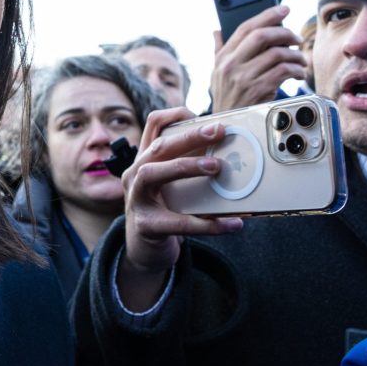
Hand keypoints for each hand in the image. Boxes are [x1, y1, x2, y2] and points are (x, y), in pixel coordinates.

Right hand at [116, 108, 243, 310]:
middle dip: (189, 136)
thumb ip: (189, 169)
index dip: (175, 114)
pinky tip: (231, 223)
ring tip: (217, 168)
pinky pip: (178, 222)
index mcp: (144, 161)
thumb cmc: (164, 211)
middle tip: (219, 132)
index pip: (153, 125)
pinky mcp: (145, 226)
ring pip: (153, 173)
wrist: (144, 251)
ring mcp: (135, 199)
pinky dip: (208, 224)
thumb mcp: (171, 185)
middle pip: (158, 146)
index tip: (201, 115)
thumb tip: (232, 157)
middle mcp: (134, 175)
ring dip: (186, 166)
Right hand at [210, 5, 305, 112]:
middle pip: (262, 36)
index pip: (244, 28)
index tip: (283, 9)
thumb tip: (217, 31)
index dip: (267, 15)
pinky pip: (284, 71)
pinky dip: (296, 70)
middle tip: (296, 38)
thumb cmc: (226, 98)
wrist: (226, 127)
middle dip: (285, 33)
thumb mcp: (217, 74)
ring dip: (295, 55)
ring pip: (277, 53)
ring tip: (300, 60)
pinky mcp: (258, 90)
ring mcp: (244, 78)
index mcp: (222, 57)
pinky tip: (298, 74)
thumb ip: (218, 51)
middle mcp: (231, 65)